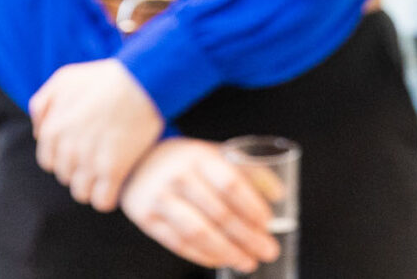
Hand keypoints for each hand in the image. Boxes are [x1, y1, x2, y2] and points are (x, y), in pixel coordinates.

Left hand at [29, 60, 162, 212]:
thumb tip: (38, 131)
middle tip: (97, 153)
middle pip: (66, 177)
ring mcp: (91, 162)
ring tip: (106, 169)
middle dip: (79, 168)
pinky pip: (102, 201)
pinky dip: (107, 197)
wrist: (142, 80)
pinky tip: (115, 183)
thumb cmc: (104, 78)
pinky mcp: (114, 170)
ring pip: (82, 193)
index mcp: (53, 131)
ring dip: (92, 184)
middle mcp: (68, 150)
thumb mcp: (64, 79)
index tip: (81, 147)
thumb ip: (42, 104)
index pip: (49, 162)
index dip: (65, 156)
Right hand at [119, 138, 280, 271]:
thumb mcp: (215, 154)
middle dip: (247, 237)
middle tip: (268, 250)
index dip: (252, 206)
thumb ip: (247, 170)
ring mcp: (160, 199)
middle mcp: (178, 177)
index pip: (231, 183)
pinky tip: (221, 260)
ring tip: (248, 262)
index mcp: (200, 156)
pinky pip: (179, 244)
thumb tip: (279, 194)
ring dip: (228, 252)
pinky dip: (203, 256)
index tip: (268, 223)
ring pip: (199, 233)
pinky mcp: (147, 219)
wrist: (137, 161)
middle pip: (219, 213)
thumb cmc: (187, 161)